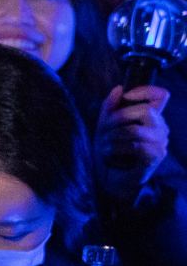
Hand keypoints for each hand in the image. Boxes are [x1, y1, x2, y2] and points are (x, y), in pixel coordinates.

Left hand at [95, 85, 168, 204]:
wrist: (109, 176)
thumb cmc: (109, 148)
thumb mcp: (105, 125)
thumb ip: (110, 106)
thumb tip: (119, 88)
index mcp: (152, 116)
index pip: (162, 95)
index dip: (145, 90)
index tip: (126, 96)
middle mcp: (161, 128)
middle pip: (146, 111)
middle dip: (118, 118)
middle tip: (104, 130)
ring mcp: (161, 142)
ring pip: (136, 129)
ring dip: (112, 136)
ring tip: (104, 144)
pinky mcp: (156, 156)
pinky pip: (135, 146)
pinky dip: (116, 148)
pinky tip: (109, 153)